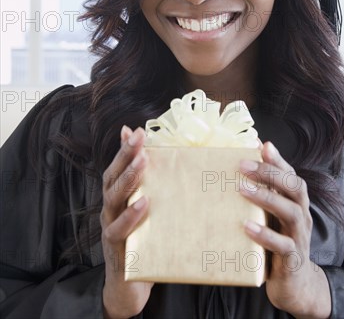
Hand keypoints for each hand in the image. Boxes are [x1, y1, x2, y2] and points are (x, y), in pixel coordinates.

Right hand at [100, 125, 153, 318]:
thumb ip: (152, 188)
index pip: (118, 167)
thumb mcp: (148, 210)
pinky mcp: (116, 248)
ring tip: (142, 162)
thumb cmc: (143, 241)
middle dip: (125, 155)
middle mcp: (110, 208)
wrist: (132, 285)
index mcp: (118, 198)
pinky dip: (130, 216)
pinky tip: (143, 203)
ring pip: (113, 198)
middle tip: (139, 138)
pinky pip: (119, 229)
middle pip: (113, 177)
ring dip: (128, 178)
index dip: (124, 149)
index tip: (136, 130)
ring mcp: (111, 227)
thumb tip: (161, 162)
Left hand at [240, 141, 330, 318]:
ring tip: (242, 189)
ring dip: (267, 198)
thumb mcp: (270, 217)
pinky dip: (266, 235)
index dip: (278, 159)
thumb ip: (262, 195)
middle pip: (295, 188)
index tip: (262, 144)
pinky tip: (247, 227)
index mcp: (296, 203)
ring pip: (291, 212)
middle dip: (270, 173)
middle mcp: (302, 216)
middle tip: (243, 165)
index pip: (291, 175)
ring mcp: (300, 237)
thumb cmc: (277, 242)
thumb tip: (237, 168)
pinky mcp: (293, 260)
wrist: (295, 285)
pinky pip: (283, 246)